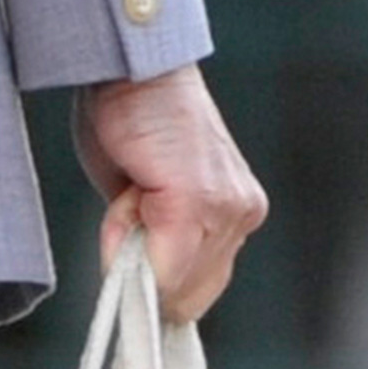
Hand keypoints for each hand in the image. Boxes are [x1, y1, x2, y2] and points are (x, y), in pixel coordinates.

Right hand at [73, 66, 266, 321]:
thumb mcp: (147, 201)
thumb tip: (141, 290)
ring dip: (131, 250)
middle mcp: (242, 217)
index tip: (129, 263)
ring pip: (170, 285)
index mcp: (236, 216)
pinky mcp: (201, 203)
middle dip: (145, 275)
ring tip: (133, 191)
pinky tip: (131, 192)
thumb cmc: (135, 125)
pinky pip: (158, 263)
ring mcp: (228, 211)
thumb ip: (155, 245)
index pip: (199, 292)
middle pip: (187, 298)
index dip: (156, 291)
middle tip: (129, 210)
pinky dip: (125, 239)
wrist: (137, 70)